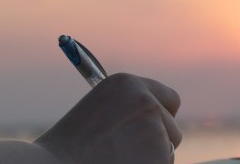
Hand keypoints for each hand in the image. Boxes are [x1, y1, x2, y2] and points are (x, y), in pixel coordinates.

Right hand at [35, 73, 181, 163]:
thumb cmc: (66, 149)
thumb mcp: (97, 116)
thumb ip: (126, 114)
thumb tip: (151, 124)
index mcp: (127, 84)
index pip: (169, 99)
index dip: (162, 118)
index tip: (153, 131)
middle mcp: (145, 99)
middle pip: (173, 128)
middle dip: (158, 144)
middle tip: (127, 155)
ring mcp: (155, 125)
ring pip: (168, 152)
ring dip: (149, 161)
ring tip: (113, 161)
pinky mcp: (160, 153)